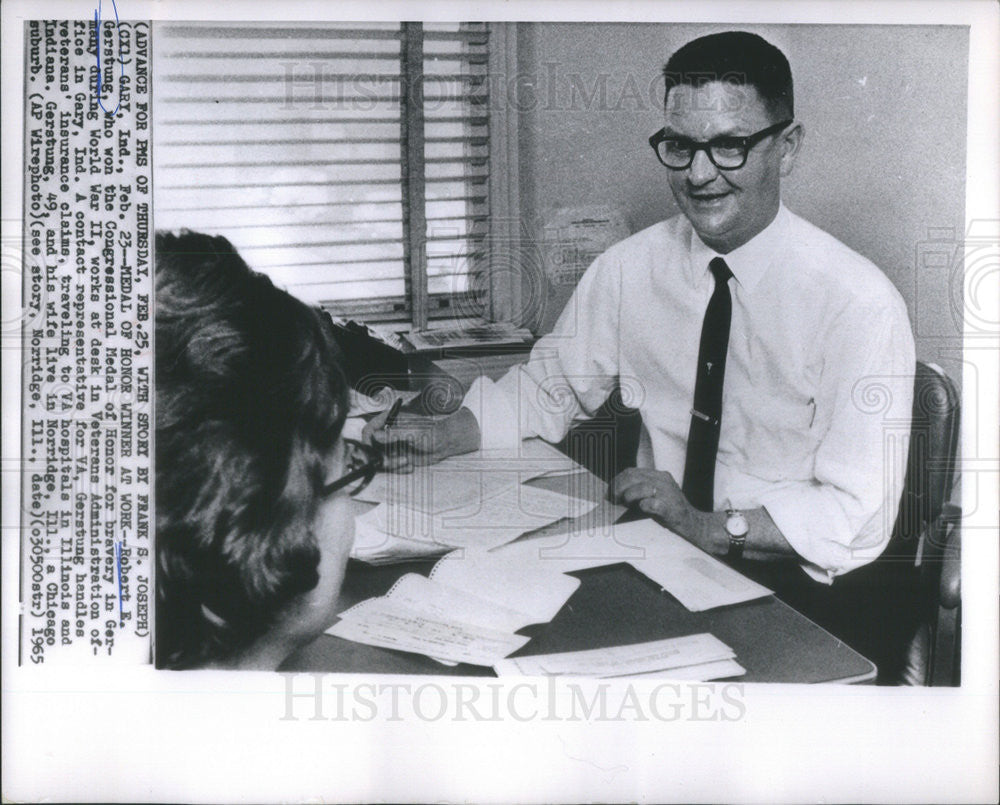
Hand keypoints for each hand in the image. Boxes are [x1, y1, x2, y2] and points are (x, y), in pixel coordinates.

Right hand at [362, 406, 479, 471]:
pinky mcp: (397, 457)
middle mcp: (387, 433)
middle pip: (371, 448)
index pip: (369, 430)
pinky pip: (390, 467)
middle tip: (391, 462)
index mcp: (388, 421)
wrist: (443, 444)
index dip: (367, 441)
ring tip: (406, 462)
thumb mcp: (411, 432)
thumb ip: (392, 434)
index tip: (370, 451)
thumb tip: (375, 436)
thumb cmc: (430, 432)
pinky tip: (409, 466)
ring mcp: (391, 446)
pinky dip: (398, 469)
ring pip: (380, 460)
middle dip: (381, 457)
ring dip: (392, 464)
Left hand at [610, 468, 705, 542]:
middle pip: (633, 477)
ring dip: (629, 496)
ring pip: (642, 487)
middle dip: (618, 488)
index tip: (610, 492)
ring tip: (625, 504)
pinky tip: (642, 508)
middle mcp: (664, 482)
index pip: (631, 472)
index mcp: (659, 477)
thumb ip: (640, 491)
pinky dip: (645, 505)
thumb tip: (615, 493)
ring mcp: (669, 495)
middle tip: (613, 500)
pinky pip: (654, 504)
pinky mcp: (671, 510)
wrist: (694, 526)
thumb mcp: (656, 496)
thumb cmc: (671, 513)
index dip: (617, 481)